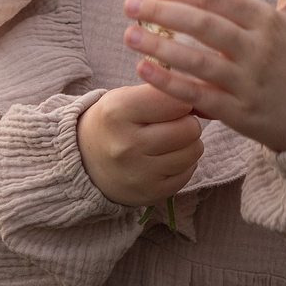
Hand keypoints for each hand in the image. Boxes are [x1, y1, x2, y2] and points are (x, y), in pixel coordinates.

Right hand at [76, 80, 203, 206]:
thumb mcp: (124, 96)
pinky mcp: (150, 194)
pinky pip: (188, 173)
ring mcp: (139, 173)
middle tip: (173, 123)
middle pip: (189, 128)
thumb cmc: (113, 122)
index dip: (182, 100)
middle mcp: (127, 145)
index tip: (173, 103)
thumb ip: (160, 91)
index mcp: (118, 112)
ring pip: (193, 151)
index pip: (176, 101)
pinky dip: (183, 164)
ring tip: (170, 140)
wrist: (85, 161)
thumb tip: (200, 91)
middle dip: (187, 122)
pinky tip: (166, 158)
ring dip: (188, 143)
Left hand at [121, 0, 285, 153]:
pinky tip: (142, 69)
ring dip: (160, 47)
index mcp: (268, 20)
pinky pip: (198, 96)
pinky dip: (169, 84)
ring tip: (128, 34)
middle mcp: (258, 49)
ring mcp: (248, 83)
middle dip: (164, 12)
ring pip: (198, 62)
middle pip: (205, 26)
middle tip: (129, 3)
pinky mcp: (239, 113)